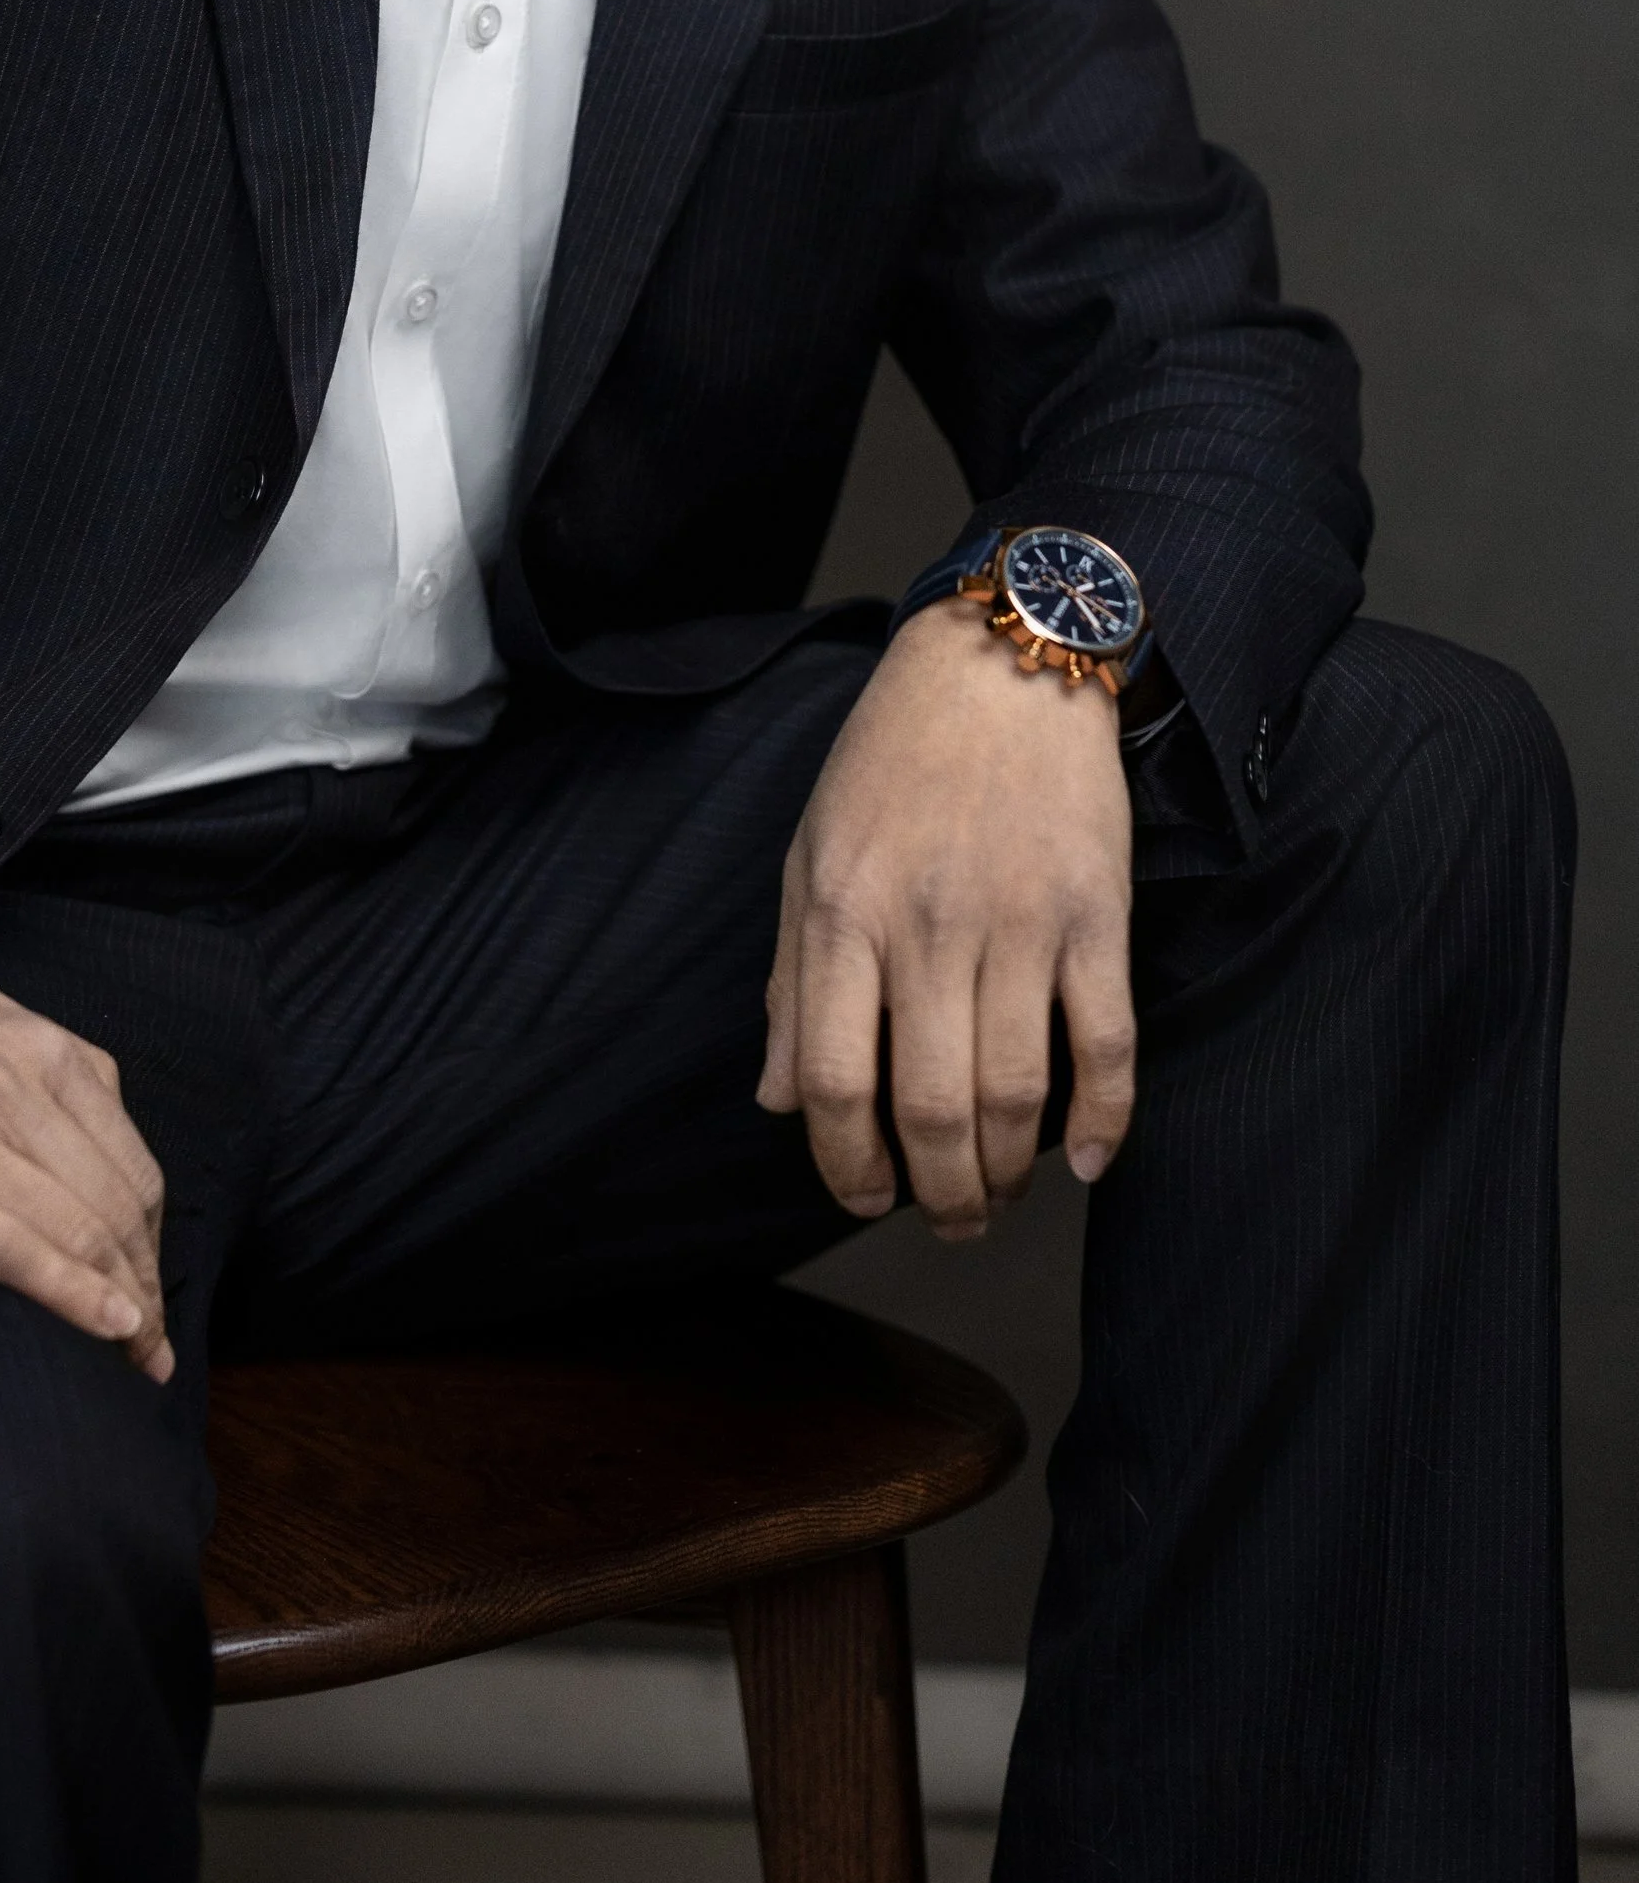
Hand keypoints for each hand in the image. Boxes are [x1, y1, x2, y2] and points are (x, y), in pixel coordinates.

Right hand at [0, 978, 173, 1378]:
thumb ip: (25, 1059)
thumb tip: (84, 1111)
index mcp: (30, 1043)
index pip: (127, 1158)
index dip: (152, 1237)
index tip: (152, 1292)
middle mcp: (10, 1080)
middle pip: (117, 1201)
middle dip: (148, 1282)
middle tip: (152, 1347)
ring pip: (80, 1228)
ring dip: (127, 1304)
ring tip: (136, 1359)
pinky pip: (16, 1250)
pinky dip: (75, 1295)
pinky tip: (106, 1328)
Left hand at [757, 599, 1134, 1236]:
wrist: (1001, 662)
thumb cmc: (892, 760)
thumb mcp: (810, 853)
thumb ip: (791, 980)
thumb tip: (776, 1100)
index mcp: (841, 911)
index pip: (831, 1085)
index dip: (844, 1168)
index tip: (863, 1197)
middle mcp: (925, 924)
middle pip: (931, 1109)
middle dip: (939, 1196)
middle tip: (947, 1220)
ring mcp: (1016, 921)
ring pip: (1017, 1095)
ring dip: (1009, 1173)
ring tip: (1001, 1195)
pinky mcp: (1094, 913)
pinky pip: (1106, 1045)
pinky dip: (1102, 1123)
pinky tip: (1082, 1162)